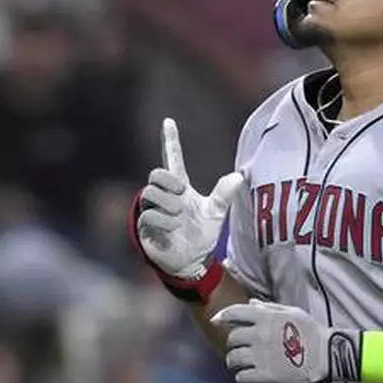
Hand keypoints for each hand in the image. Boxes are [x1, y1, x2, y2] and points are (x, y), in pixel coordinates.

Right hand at [136, 118, 244, 278]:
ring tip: (179, 215)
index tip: (168, 121)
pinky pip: (148, 215)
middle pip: (157, 174)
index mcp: (179, 188)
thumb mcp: (216, 213)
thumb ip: (224, 194)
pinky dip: (163, 221)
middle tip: (182, 192)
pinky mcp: (144, 227)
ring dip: (167, 203)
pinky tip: (172, 228)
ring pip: (149, 193)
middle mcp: (164, 196)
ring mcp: (152, 210)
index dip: (170, 140)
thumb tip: (238, 176)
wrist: (193, 261)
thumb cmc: (202, 235)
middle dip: (169, 181)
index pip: (172, 159)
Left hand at [213, 299, 360, 382]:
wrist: (325, 355)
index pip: (234, 313)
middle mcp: (259, 335)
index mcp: (265, 317)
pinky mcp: (265, 374)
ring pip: (233, 358)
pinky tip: (246, 375)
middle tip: (237, 347)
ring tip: (236, 363)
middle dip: (232, 342)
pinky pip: (242, 376)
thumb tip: (251, 303)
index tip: (216, 321)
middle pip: (232, 338)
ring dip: (233, 361)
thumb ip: (268, 308)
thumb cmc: (310, 330)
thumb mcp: (291, 312)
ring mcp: (261, 356)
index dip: (222, 316)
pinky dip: (241, 376)